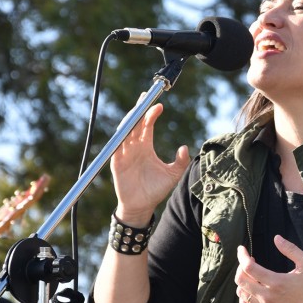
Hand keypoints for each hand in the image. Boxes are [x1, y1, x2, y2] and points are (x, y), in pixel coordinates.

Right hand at [111, 102, 190, 223]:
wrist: (142, 206)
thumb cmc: (156, 190)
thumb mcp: (173, 175)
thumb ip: (181, 162)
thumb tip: (185, 148)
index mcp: (146, 146)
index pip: (147, 125)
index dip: (152, 114)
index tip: (160, 105)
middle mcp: (134, 147)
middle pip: (135, 123)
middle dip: (139, 109)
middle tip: (145, 96)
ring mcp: (124, 153)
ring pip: (125, 131)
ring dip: (130, 119)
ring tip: (137, 108)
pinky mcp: (116, 162)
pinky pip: (117, 146)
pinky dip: (120, 137)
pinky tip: (126, 128)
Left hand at [234, 235, 302, 302]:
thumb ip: (291, 249)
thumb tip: (276, 238)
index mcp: (277, 282)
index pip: (249, 267)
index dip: (242, 256)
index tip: (242, 249)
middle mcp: (268, 296)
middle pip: (241, 280)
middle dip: (240, 266)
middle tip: (248, 261)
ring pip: (241, 293)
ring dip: (243, 281)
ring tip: (252, 275)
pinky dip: (243, 299)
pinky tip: (250, 292)